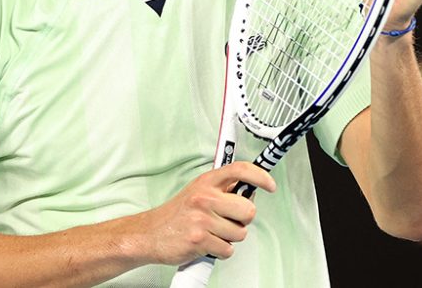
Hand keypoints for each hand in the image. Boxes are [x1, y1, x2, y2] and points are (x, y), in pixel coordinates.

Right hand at [138, 162, 276, 264]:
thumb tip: (251, 192)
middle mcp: (205, 197)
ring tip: (213, 232)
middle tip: (227, 221)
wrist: (151, 233)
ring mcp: (202, 218)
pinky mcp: (199, 239)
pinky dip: (220, 251)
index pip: (240, 170)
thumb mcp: (199, 192)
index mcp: (207, 182)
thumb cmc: (178, 214)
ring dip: (229, 238)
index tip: (270, 185)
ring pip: (240, 234)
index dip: (260, 177)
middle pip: (248, 210)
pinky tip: (207, 243)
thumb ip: (223, 190)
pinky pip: (228, 250)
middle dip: (242, 220)